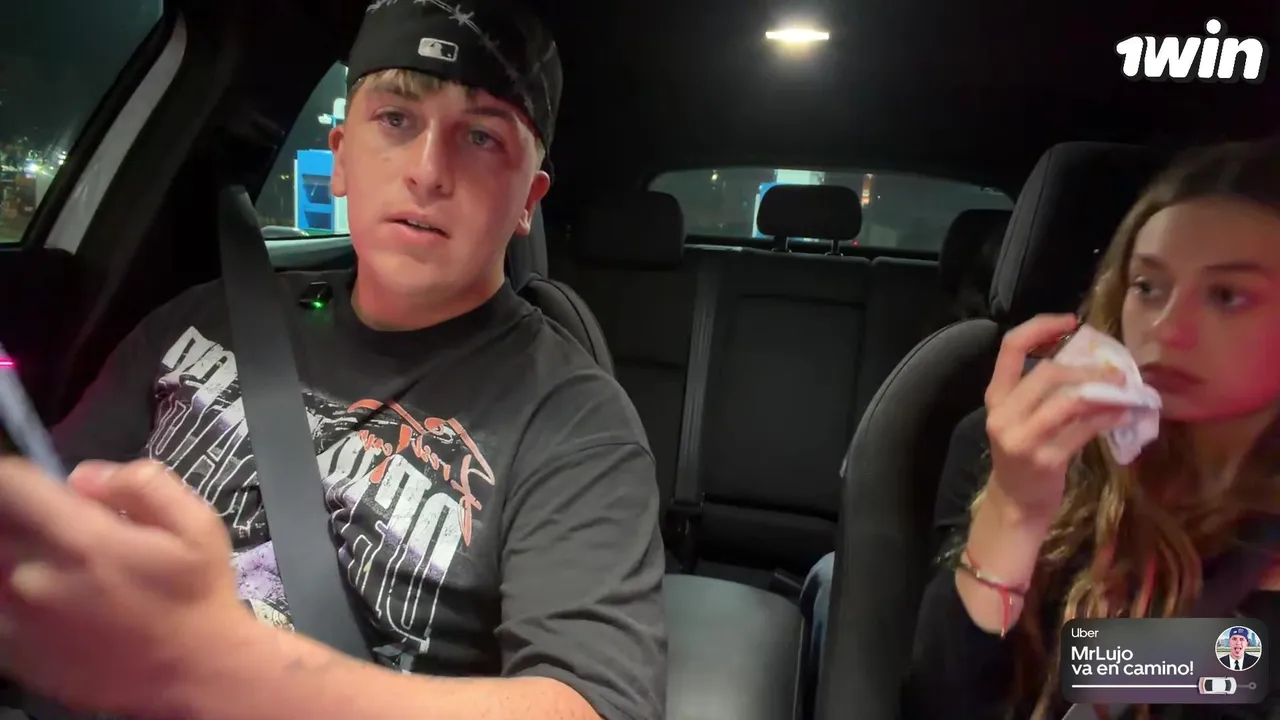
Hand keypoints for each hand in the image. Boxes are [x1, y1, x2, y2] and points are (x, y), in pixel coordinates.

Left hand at [0, 458, 255, 716]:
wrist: (195, 674)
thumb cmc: (200, 594)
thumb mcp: (197, 524)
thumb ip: (143, 484)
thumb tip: (82, 478)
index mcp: (83, 542)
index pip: (10, 487)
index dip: (19, 475)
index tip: (41, 485)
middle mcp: (36, 579)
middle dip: (25, 518)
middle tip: (62, 530)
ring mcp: (18, 622)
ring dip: (18, 558)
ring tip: (63, 569)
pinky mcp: (14, 655)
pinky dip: (15, 598)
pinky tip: (55, 604)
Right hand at [983, 314, 1126, 524]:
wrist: (1016, 504)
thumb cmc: (1024, 455)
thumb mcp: (1020, 418)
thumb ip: (1041, 392)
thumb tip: (1091, 361)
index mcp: (996, 397)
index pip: (1011, 347)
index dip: (1041, 327)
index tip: (1071, 321)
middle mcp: (1003, 414)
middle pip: (1048, 373)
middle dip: (1087, 368)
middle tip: (1114, 371)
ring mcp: (1022, 438)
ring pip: (1067, 399)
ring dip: (1102, 391)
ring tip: (1124, 390)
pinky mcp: (1046, 459)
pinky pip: (1083, 429)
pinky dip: (1108, 418)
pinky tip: (1122, 414)